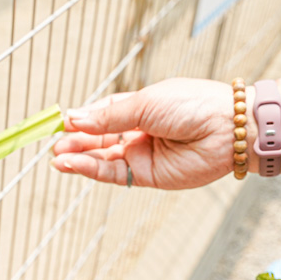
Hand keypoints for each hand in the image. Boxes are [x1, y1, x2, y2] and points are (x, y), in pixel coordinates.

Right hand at [51, 78, 238, 188]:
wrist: (227, 129)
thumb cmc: (192, 105)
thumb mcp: (144, 103)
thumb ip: (108, 116)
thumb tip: (73, 118)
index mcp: (139, 109)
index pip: (101, 115)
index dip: (81, 120)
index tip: (61, 123)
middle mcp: (138, 133)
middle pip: (98, 139)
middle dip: (75, 142)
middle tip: (54, 144)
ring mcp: (142, 155)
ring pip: (102, 158)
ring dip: (78, 158)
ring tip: (57, 157)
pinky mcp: (147, 176)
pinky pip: (113, 173)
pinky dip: (92, 169)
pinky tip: (74, 164)